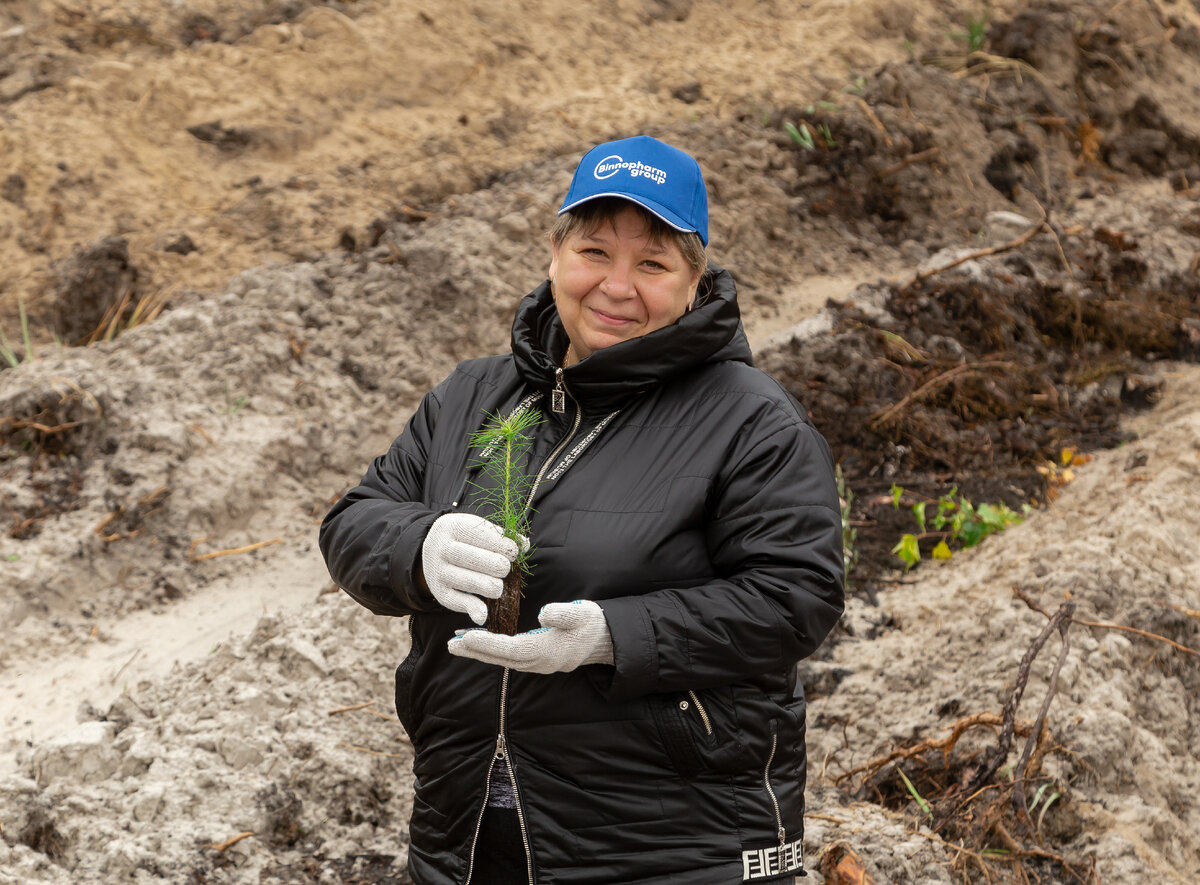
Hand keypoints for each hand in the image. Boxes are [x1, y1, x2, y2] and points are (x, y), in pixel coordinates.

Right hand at [421, 513, 524, 624]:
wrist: (433, 551)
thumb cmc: (465, 538)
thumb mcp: (478, 528)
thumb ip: (501, 535)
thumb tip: (524, 545)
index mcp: (453, 527)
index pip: (484, 537)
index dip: (505, 546)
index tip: (513, 553)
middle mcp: (442, 549)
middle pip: (478, 560)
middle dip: (500, 566)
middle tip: (503, 568)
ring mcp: (438, 571)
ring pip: (472, 582)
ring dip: (493, 586)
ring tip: (497, 584)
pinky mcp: (439, 592)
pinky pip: (459, 603)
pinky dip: (474, 610)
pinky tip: (484, 613)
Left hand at [447, 600, 613, 673]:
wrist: (605, 640)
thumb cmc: (592, 624)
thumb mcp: (582, 613)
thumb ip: (564, 613)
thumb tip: (543, 612)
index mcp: (547, 651)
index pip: (510, 649)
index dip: (487, 644)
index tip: (467, 637)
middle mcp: (538, 662)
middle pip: (501, 658)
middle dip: (475, 651)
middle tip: (451, 644)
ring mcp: (536, 663)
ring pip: (502, 659)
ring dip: (480, 652)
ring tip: (458, 643)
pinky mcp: (536, 659)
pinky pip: (508, 657)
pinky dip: (491, 650)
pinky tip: (480, 642)